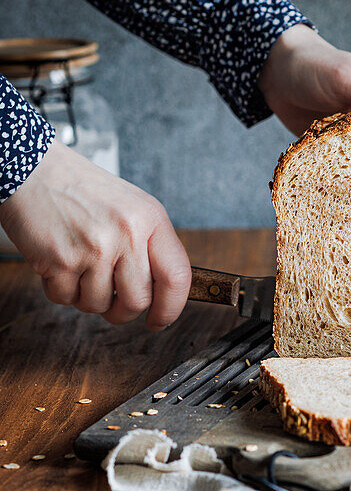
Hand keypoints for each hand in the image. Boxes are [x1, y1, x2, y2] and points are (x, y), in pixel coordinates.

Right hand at [0, 140, 190, 329]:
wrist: (34, 169)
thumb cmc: (83, 191)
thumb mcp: (133, 207)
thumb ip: (151, 247)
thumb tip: (163, 294)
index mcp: (150, 219)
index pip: (176, 277)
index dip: (170, 308)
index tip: (160, 320)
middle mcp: (125, 233)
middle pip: (137, 301)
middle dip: (123, 311)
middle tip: (113, 303)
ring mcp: (93, 248)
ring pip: (98, 305)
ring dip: (88, 297)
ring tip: (81, 268)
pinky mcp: (60, 259)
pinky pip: (66, 298)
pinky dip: (61, 289)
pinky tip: (61, 263)